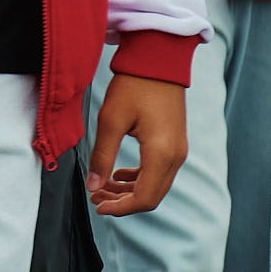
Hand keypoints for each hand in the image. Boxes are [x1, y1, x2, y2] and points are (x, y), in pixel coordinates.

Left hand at [88, 73, 186, 216]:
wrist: (158, 62)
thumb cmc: (133, 87)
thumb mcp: (110, 120)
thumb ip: (102, 156)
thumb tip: (92, 186)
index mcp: (161, 154)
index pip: (144, 198)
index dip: (120, 208)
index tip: (97, 207)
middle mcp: (175, 157)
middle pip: (151, 196)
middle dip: (122, 202)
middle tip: (95, 198)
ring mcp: (178, 151)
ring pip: (155, 185)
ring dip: (128, 191)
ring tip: (101, 187)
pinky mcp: (174, 144)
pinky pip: (158, 172)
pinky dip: (138, 178)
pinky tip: (118, 174)